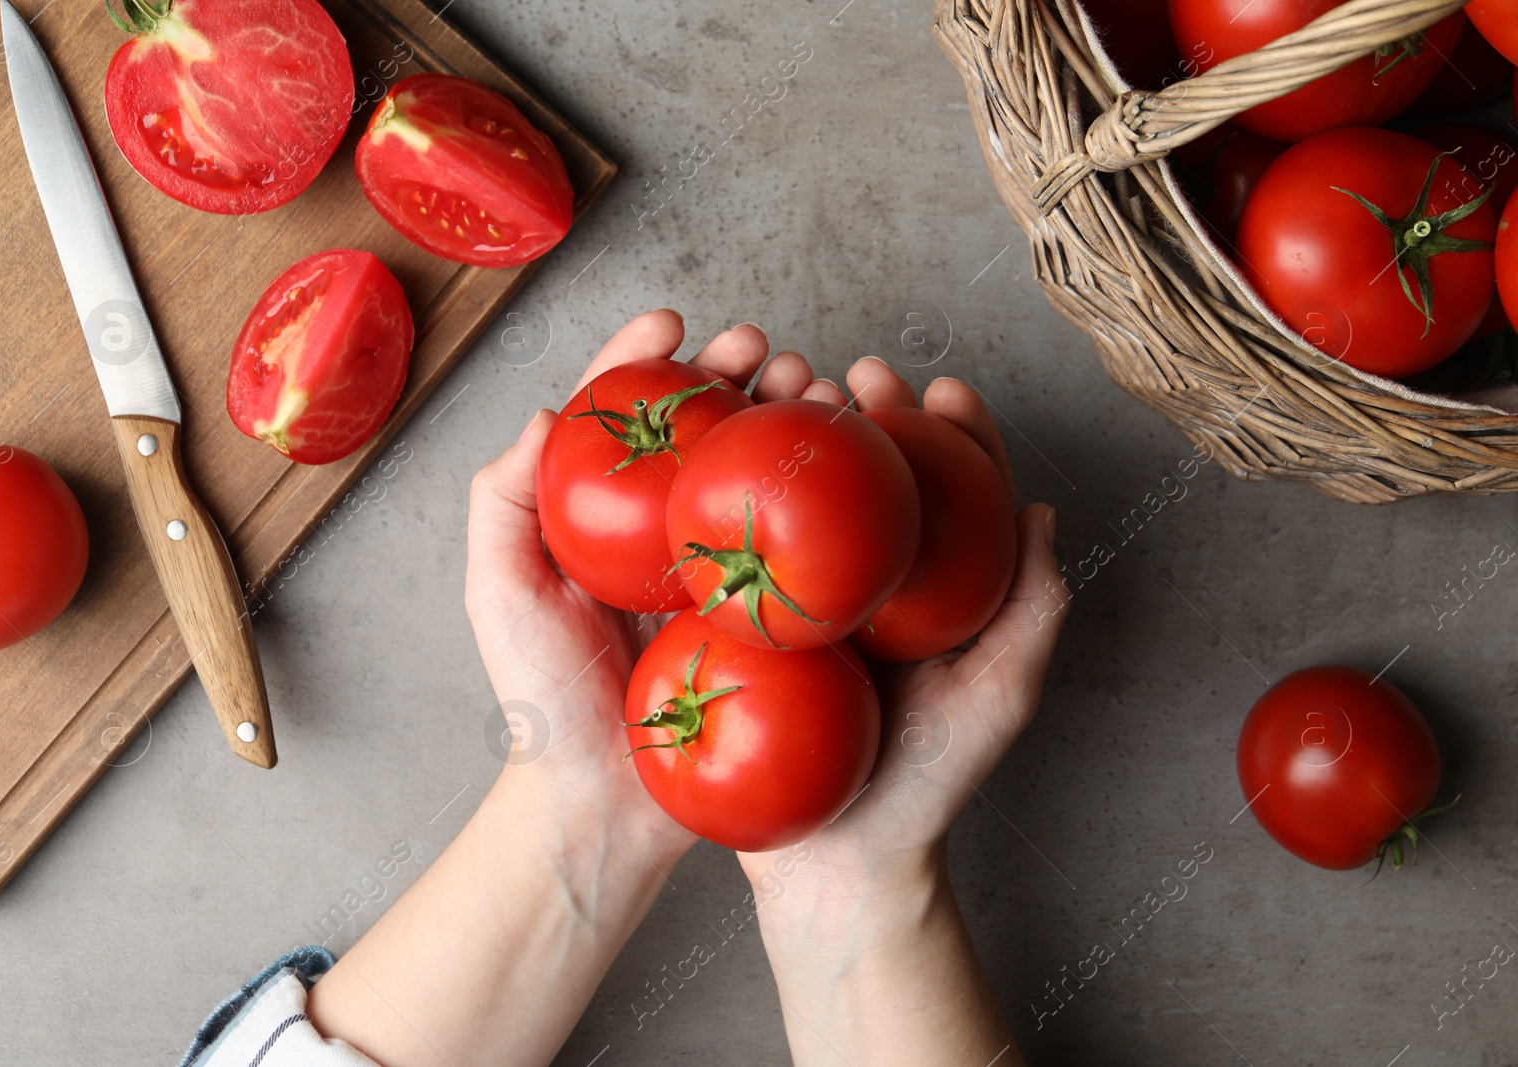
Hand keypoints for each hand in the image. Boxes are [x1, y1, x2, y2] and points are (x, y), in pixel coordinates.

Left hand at [464, 309, 827, 864]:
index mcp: (603, 517)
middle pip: (705, 429)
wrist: (603, 806)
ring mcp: (721, 574)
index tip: (673, 322)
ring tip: (813, 389)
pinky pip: (800, 546)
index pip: (626, 415)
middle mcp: (666, 533)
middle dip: (739, 373)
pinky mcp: (767, 617)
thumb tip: (548, 414)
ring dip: (791, 418)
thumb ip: (501, 500)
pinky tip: (844, 467)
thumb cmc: (543, 702)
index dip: (646, 356)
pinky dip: (825, 498)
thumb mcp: (497, 592)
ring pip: (759, 474)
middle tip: (764, 351)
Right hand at [738, 358, 1064, 893]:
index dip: (950, 430)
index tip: (936, 390)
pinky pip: (741, 557)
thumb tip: (1042, 508)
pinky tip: (722, 465)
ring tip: (788, 395)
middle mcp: (871, 591)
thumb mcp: (997, 698)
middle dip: (864, 412)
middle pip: (871, 481)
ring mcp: (806, 609)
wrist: (837, 868)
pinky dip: (733, 502)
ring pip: (804, 504)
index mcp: (934, 594)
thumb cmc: (925, 789)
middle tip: (851, 376)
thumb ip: (1031, 608)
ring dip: (798, 440)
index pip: (950, 493)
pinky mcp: (748, 633)